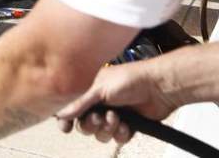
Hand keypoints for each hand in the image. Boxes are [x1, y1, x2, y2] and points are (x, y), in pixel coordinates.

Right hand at [56, 61, 177, 144]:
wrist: (157, 88)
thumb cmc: (128, 80)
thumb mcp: (99, 89)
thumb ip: (79, 104)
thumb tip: (60, 114)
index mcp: (89, 92)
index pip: (72, 109)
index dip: (67, 119)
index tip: (65, 127)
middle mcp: (100, 105)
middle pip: (85, 126)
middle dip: (91, 124)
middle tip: (99, 117)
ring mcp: (114, 116)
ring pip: (101, 134)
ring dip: (108, 129)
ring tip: (116, 118)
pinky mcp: (128, 126)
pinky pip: (117, 138)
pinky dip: (121, 133)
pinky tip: (127, 125)